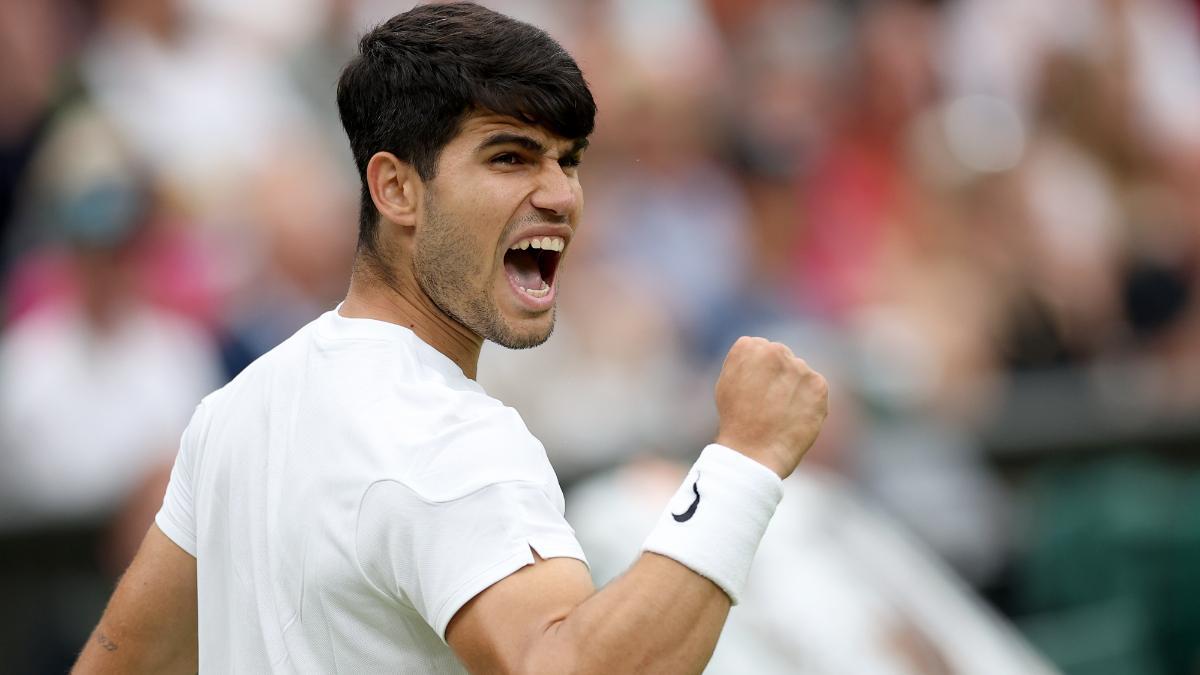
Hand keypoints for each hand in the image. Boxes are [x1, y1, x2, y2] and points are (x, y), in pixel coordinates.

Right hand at [713, 336, 828, 478]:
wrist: (754, 452)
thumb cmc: (736, 420)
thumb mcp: (727, 382)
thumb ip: (745, 362)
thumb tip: (761, 357)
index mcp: (749, 345)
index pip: (759, 348)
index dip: (757, 371)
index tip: (753, 389)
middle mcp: (775, 350)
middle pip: (781, 357)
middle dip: (777, 374)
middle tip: (768, 402)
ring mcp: (799, 367)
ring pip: (799, 372)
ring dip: (793, 387)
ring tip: (780, 413)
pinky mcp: (818, 385)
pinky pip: (814, 387)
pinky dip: (808, 400)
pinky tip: (794, 416)